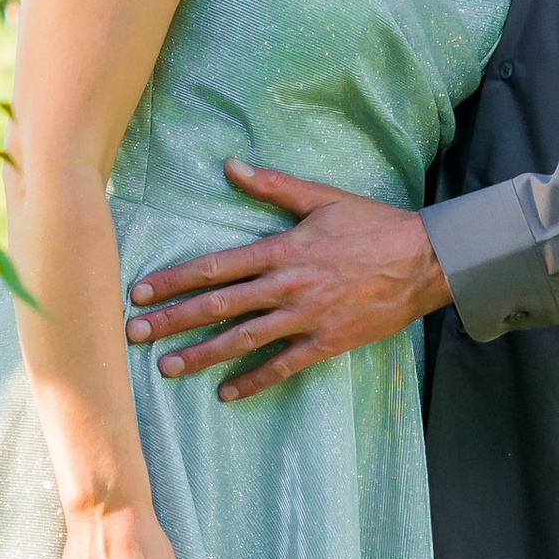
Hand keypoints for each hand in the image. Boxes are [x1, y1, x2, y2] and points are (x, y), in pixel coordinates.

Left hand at [125, 164, 450, 399]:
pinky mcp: (327, 342)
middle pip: (218, 306)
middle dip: (172, 321)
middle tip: (134, 334)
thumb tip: (231, 165)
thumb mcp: (321, 198)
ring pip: (243, 340)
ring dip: (202, 355)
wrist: (424, 260)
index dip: (174, 280)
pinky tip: (226, 392)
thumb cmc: (372, 225)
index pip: (215, 266)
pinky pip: (283, 366)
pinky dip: (254, 380)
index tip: (140, 292)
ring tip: (167, 367)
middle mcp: (286, 287)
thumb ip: (272, 186)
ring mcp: (306, 318)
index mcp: (281, 250)